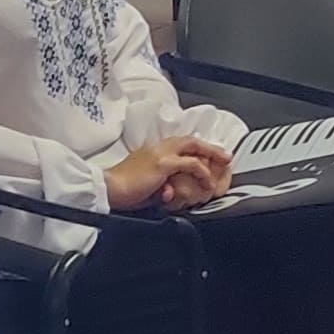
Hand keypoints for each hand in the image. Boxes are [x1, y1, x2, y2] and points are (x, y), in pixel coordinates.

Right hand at [102, 136, 230, 211]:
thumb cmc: (122, 190)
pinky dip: (202, 172)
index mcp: (151, 151)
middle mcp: (157, 148)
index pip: (178, 145)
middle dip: (209, 147)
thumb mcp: (146, 184)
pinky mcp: (163, 163)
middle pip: (189, 140)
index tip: (208, 156)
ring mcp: (160, 153)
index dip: (195, 149)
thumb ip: (161, 184)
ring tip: (223, 164)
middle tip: (224, 155)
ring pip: (194, 147)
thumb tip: (170, 192)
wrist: (109, 189)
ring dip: (211, 155)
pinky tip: (207, 182)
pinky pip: (191, 164)